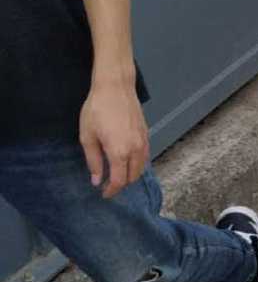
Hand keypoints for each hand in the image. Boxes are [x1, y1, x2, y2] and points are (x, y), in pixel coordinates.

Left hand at [79, 81, 149, 197]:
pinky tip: (127, 159)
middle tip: (108, 184)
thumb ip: (93, 161)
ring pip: (142, 166)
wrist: (115, 87)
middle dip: (122, 184)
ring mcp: (143, 141)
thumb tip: (97, 180)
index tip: (104, 194)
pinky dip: (137, 163)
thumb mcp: (87, 136)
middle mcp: (135, 149)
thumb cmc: (97, 110)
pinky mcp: (146, 133)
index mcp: (119, 152)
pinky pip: (145, 155)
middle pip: (133, 176)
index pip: (119, 180)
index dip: (111, 191)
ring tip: (118, 173)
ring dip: (131, 173)